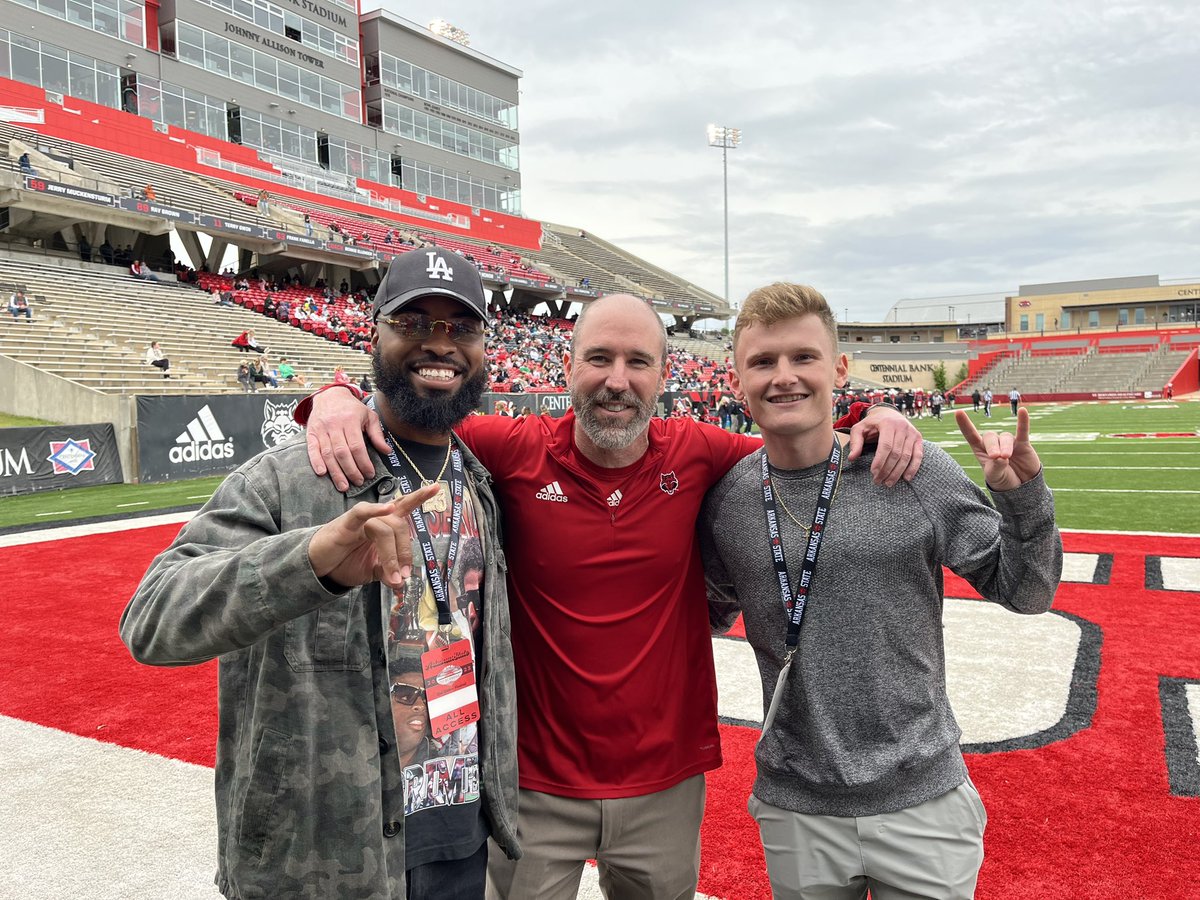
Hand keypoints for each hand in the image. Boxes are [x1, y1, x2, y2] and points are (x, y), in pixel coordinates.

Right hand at [305, 387, 390, 489]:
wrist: (330, 395)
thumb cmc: (352, 408)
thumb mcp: (369, 416)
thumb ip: (377, 434)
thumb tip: (387, 451)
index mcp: (350, 420)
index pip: (357, 446)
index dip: (363, 462)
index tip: (370, 474)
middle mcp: (334, 425)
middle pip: (342, 452)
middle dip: (351, 470)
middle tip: (358, 482)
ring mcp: (321, 429)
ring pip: (328, 454)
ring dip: (335, 472)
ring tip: (343, 486)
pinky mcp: (311, 433)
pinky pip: (312, 449)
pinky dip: (316, 462)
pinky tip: (322, 473)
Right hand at [308, 484, 439, 589]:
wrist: (319, 567)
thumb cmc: (346, 562)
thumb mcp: (372, 571)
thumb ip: (388, 573)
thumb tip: (401, 583)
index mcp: (385, 525)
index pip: (405, 508)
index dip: (419, 497)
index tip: (437, 488)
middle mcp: (376, 518)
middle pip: (400, 526)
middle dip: (405, 552)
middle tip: (403, 575)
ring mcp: (362, 519)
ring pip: (385, 529)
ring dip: (392, 554)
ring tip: (393, 576)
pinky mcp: (346, 523)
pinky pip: (362, 512)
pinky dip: (375, 509)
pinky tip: (388, 507)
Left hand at [846, 405, 923, 486]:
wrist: (888, 413)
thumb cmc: (872, 424)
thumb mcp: (860, 429)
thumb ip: (855, 442)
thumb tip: (851, 458)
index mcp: (887, 423)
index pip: (885, 446)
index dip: (880, 461)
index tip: (873, 473)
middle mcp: (902, 427)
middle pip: (896, 453)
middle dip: (887, 470)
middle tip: (879, 481)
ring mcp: (912, 432)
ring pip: (907, 456)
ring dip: (898, 472)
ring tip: (889, 483)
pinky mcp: (918, 438)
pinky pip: (918, 455)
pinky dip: (913, 468)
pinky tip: (906, 478)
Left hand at [955, 407, 1040, 491]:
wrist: (1021, 486)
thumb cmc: (1002, 480)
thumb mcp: (995, 477)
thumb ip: (995, 467)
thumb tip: (1001, 458)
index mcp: (981, 451)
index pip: (971, 435)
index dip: (964, 424)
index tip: (958, 412)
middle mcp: (993, 444)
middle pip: (990, 437)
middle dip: (992, 446)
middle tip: (996, 457)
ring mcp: (1008, 442)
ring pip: (1005, 437)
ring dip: (1005, 446)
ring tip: (1006, 457)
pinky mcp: (1022, 443)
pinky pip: (1022, 430)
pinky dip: (1023, 421)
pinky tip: (1023, 411)